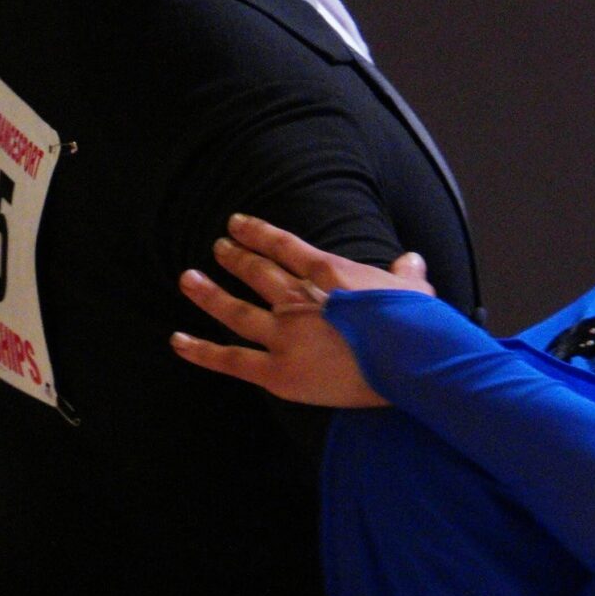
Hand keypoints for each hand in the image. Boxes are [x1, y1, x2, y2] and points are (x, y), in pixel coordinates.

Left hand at [169, 216, 432, 407]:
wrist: (410, 362)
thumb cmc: (417, 328)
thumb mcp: (415, 294)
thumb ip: (405, 276)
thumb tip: (411, 261)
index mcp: (329, 275)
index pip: (285, 246)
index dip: (259, 232)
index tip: (238, 223)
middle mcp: (299, 299)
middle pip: (258, 272)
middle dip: (236, 257)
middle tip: (218, 246)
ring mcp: (285, 335)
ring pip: (235, 310)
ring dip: (208, 292)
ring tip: (187, 277)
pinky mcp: (277, 372)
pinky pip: (230, 360)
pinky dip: (201, 351)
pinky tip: (177, 340)